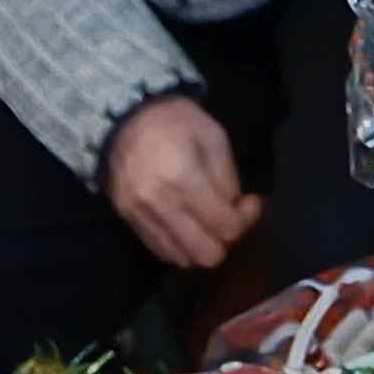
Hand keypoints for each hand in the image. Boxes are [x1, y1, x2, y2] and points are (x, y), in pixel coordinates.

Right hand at [104, 96, 259, 269]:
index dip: (246, 220)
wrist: (122, 115)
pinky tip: (187, 224)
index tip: (250, 202)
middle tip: (229, 217)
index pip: (226, 227)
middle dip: (225, 240)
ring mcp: (138, 213)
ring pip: (183, 258)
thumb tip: (236, 210)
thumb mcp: (214, 138)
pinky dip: (180, 245)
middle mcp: (158, 202)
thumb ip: (229, 179)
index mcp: (183, 177)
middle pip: (206, 255)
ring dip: (201, 245)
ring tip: (206, 221)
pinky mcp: (126, 218)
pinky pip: (160, 250)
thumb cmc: (175, 121)